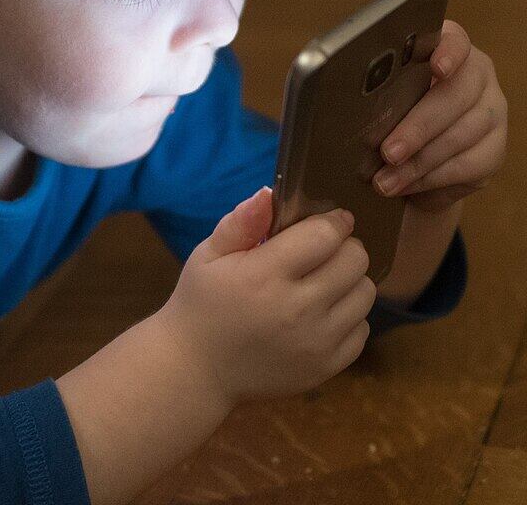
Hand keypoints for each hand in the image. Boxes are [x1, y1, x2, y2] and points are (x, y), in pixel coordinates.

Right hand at [158, 187, 374, 402]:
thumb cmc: (200, 303)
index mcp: (264, 275)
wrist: (197, 370)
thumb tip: (270, 194)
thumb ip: (240, 223)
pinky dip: (349, 316)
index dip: (333, 221)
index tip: (330, 219)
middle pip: (355, 260)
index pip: (325, 235)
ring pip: (365, 293)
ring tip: (323, 282)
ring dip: (350, 280)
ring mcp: (316, 342)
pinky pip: (363, 328)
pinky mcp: (327, 367)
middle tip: (324, 251)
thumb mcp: (207, 256)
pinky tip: (321, 313)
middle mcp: (297, 309)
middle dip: (344, 247)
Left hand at [373, 20, 507, 212]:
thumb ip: (368, 92)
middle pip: (455, 95)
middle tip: (388, 152)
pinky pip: (468, 165)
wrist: (411, 161)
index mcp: (445, 51)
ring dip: (418, 163)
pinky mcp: (494, 150)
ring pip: (461, 135)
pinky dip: (432, 179)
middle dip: (418, 127)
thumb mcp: (375, 99)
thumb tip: (336, 102)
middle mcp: (476, 77)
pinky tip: (406, 186)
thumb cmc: (385, 118)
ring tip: (385, 181)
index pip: (454, 41)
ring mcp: (491, 112)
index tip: (436, 68)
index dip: (447, 52)